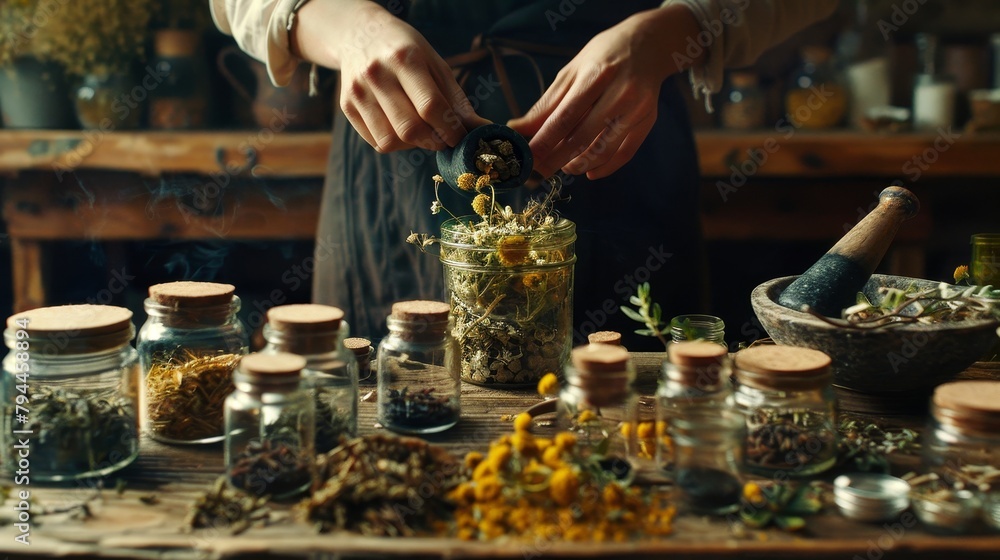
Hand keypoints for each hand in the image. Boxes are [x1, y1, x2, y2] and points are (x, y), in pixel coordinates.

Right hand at [294, 1, 487, 151]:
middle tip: (443, 139)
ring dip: (413, 146)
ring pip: (390, 141)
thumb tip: (480, 129)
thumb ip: (456, 98)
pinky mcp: (347, 106)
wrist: (359, 34)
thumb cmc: (406, 50)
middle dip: (433, 142)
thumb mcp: (435, 63)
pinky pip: (376, 142)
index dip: (450, 129)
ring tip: (422, 132)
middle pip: (409, 128)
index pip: (431, 106)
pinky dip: (396, 143)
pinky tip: (402, 127)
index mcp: (404, 58)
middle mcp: (377, 74)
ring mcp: (358, 92)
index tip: (461, 137)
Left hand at [508, 6, 699, 178]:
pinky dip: (605, 167)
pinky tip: (588, 172)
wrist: (648, 44)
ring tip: (563, 167)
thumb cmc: (603, 57)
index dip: (544, 142)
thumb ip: (547, 103)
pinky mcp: (647, 121)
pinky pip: (625, 153)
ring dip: (578, 165)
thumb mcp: (571, 72)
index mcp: (596, 76)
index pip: (565, 117)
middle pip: (582, 137)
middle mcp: (620, 93)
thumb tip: (517, 128)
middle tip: (537, 173)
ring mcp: (637, 109)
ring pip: (603, 150)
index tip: (526, 159)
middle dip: (555, 160)